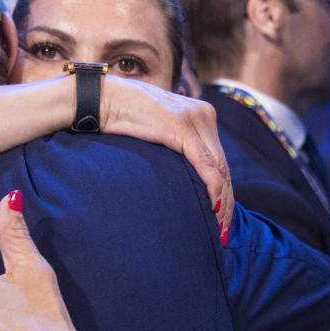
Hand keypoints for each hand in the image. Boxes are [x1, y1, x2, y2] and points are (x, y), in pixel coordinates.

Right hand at [100, 76, 231, 240]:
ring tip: (219, 228)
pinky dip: (212, 190)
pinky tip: (212, 208)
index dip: (225, 191)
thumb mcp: (158, 129)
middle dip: (227, 201)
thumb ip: (175, 143)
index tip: (222, 217)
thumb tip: (181, 174)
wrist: (103, 99)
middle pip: (223, 166)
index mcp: (201, 114)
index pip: (219, 160)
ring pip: (219, 169)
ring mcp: (194, 120)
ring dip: (222, 202)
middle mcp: (204, 115)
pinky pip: (205, 165)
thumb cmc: (123, 118)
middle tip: (224, 231)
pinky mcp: (182, 128)